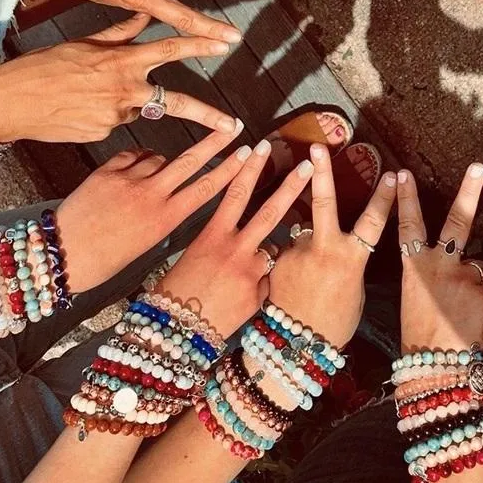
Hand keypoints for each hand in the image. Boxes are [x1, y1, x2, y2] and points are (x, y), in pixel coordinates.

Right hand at [0, 13, 236, 142]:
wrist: (8, 102)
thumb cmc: (44, 65)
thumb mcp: (85, 42)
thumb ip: (121, 32)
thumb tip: (145, 13)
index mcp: (123, 59)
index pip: (173, 48)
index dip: (203, 43)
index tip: (229, 43)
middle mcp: (125, 88)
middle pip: (179, 101)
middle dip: (209, 115)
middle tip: (233, 126)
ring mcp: (116, 115)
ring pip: (138, 108)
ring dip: (129, 103)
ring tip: (91, 96)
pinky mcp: (104, 135)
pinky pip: (116, 123)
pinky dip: (107, 116)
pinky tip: (79, 110)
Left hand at [55, 125, 246, 292]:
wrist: (60, 257)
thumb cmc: (103, 261)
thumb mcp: (145, 244)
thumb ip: (164, 215)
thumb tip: (173, 193)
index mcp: (164, 220)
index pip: (206, 187)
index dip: (229, 168)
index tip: (244, 153)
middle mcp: (150, 197)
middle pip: (190, 162)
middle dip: (214, 143)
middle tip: (231, 127)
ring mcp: (127, 181)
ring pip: (160, 158)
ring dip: (164, 161)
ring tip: (156, 176)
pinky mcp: (106, 172)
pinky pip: (132, 155)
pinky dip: (139, 158)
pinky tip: (136, 167)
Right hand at [157, 141, 314, 336]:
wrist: (174, 336)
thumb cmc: (176, 294)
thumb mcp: (194, 256)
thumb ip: (222, 241)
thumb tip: (241, 234)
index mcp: (213, 236)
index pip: (234, 193)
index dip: (248, 169)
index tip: (259, 146)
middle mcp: (234, 249)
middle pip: (269, 211)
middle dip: (291, 186)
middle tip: (308, 165)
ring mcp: (251, 272)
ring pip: (273, 249)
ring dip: (269, 252)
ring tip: (246, 266)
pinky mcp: (260, 294)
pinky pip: (268, 281)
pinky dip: (260, 285)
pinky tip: (240, 300)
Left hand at [267, 143, 395, 347]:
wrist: (296, 349)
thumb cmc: (336, 324)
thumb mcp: (354, 290)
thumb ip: (348, 259)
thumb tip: (340, 241)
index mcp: (350, 259)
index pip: (373, 220)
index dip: (385, 197)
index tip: (394, 174)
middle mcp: (323, 250)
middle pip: (324, 202)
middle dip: (322, 171)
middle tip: (317, 146)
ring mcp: (296, 253)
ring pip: (303, 230)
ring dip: (305, 234)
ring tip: (306, 258)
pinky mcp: (276, 260)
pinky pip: (288, 250)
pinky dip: (291, 259)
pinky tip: (291, 282)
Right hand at [396, 165, 482, 350]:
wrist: (438, 374)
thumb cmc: (424, 339)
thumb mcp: (418, 299)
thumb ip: (437, 273)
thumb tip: (461, 259)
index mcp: (414, 268)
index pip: (408, 225)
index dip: (404, 199)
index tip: (401, 174)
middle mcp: (439, 267)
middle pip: (456, 222)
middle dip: (469, 191)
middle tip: (481, 166)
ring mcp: (466, 278)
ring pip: (480, 263)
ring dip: (478, 280)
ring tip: (465, 308)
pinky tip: (482, 320)